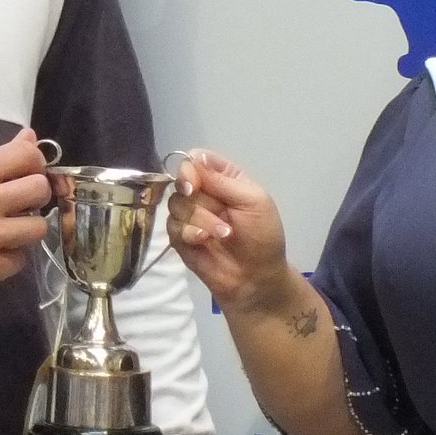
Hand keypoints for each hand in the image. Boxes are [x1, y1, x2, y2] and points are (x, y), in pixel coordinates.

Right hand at [0, 130, 51, 308]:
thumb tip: (29, 138)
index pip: (26, 154)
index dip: (34, 164)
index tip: (26, 174)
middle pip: (40, 188)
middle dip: (35, 197)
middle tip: (20, 206)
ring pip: (38, 227)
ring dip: (25, 231)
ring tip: (6, 233)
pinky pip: (20, 260)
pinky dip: (10, 258)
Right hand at [167, 150, 295, 315]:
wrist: (257, 278)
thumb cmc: (263, 236)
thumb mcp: (253, 201)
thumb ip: (223, 179)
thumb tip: (194, 156)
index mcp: (223, 178)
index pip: (195, 160)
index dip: (190, 169)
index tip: (195, 184)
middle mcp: (204, 194)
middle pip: (182, 182)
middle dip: (200, 200)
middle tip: (220, 212)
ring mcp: (190, 216)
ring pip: (176, 205)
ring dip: (201, 220)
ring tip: (224, 235)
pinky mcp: (181, 238)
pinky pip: (172, 227)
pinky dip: (189, 233)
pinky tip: (205, 241)